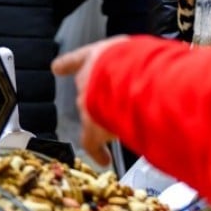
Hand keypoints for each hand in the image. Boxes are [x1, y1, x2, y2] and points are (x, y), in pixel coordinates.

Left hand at [51, 37, 127, 165]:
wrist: (126, 79)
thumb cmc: (132, 59)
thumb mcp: (133, 50)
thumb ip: (135, 59)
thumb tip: (153, 64)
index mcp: (95, 58)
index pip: (76, 61)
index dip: (67, 64)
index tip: (57, 68)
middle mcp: (86, 83)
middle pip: (89, 92)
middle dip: (102, 97)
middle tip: (117, 100)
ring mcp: (86, 106)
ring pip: (94, 115)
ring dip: (107, 118)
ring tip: (123, 123)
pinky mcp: (92, 128)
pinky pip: (92, 143)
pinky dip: (98, 152)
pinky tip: (104, 160)